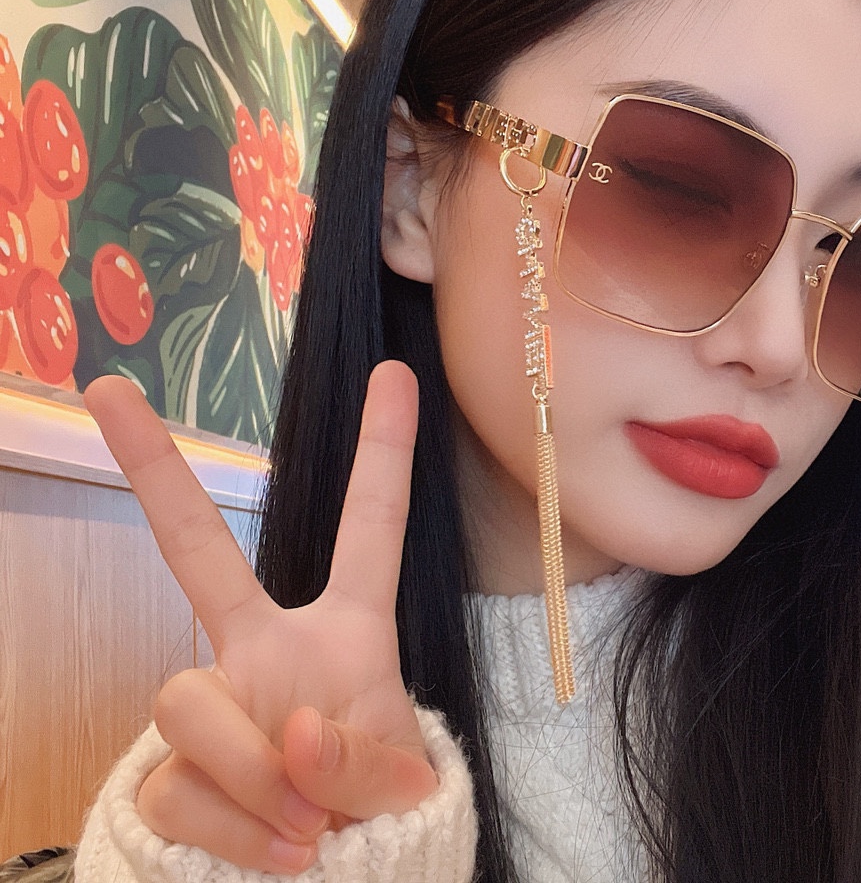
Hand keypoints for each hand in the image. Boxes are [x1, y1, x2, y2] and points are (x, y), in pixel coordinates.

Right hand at [84, 361, 437, 873]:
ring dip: (249, 767)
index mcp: (346, 630)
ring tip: (304, 825)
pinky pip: (178, 783)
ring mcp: (213, 704)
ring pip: (187, 697)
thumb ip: (360, 752)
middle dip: (155, 470)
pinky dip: (233, 825)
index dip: (383, 449)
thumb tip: (290, 734)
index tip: (394, 373)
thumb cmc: (377, 820)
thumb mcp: (400, 783)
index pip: (368, 526)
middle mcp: (265, 649)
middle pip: (197, 553)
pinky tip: (275, 850)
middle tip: (112, 391)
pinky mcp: (170, 772)